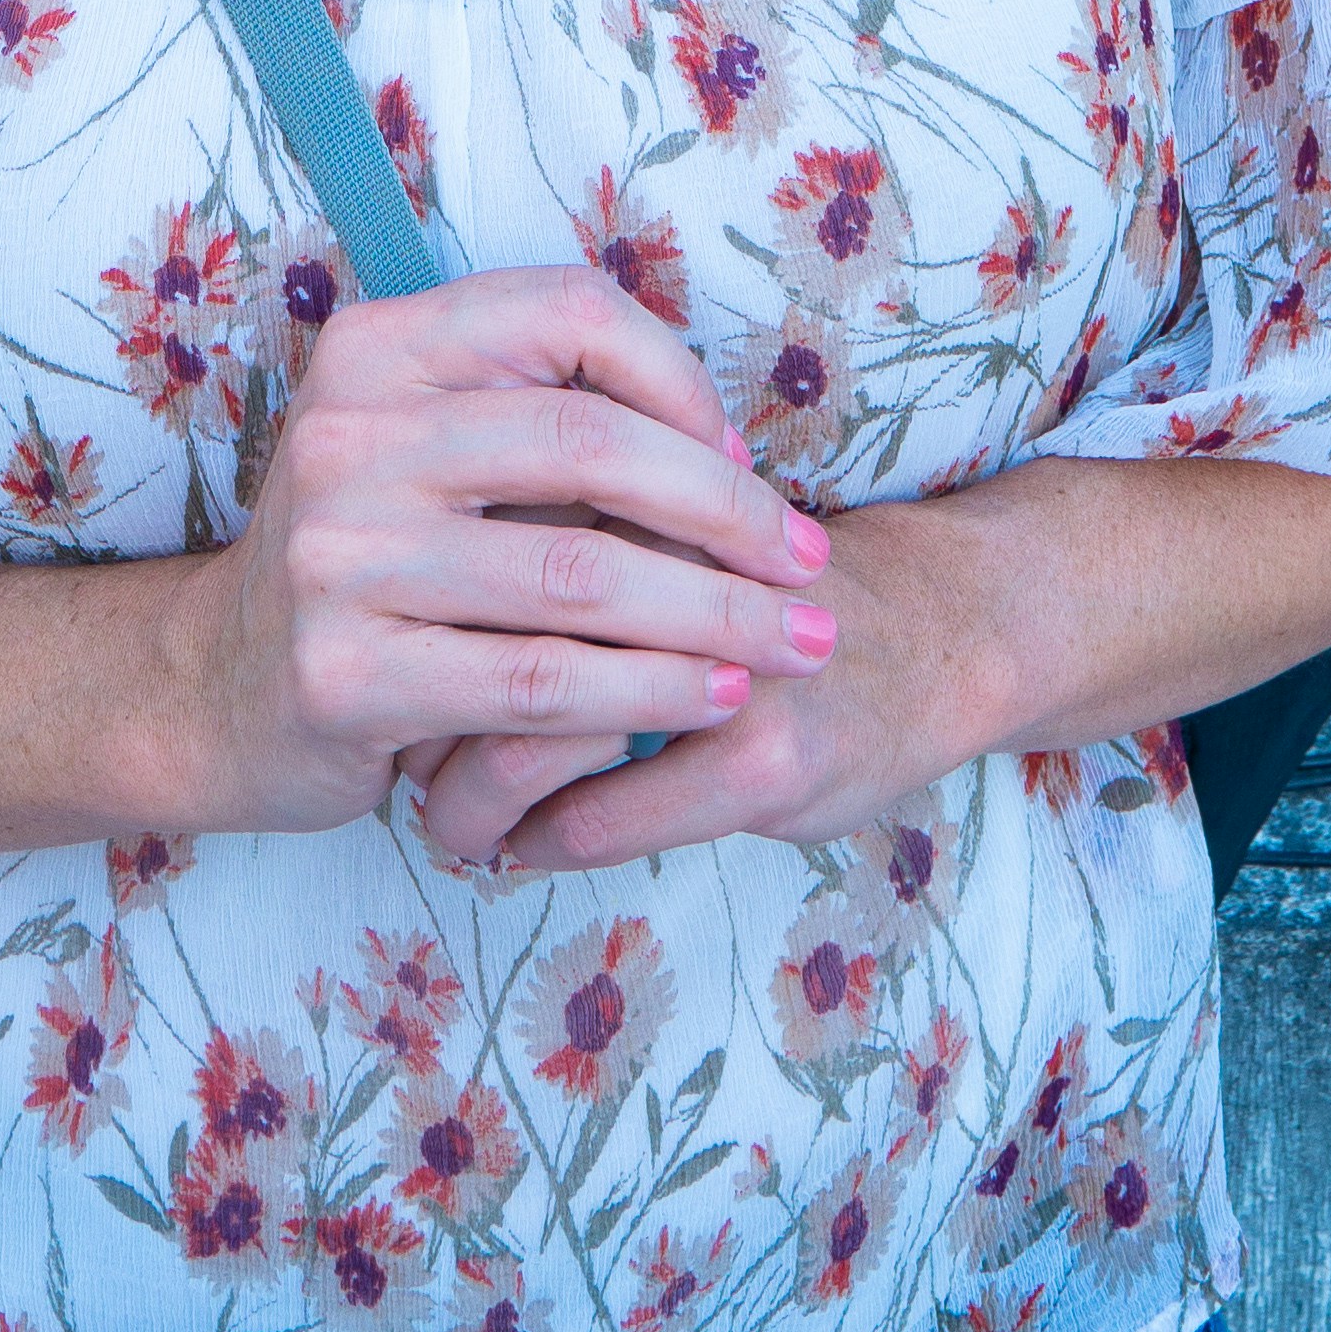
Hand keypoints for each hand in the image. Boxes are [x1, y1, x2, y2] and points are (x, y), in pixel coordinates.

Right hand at [171, 264, 836, 839]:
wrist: (212, 688)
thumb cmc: (370, 558)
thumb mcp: (423, 444)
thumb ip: (539, 419)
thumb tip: (726, 444)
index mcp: (378, 348)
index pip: (567, 313)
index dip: (678, 375)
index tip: (742, 453)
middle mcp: (350, 436)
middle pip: (589, 449)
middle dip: (728, 511)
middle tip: (812, 565)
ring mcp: (339, 557)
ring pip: (581, 580)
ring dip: (717, 617)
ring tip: (799, 645)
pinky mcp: (347, 675)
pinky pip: (541, 684)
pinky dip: (650, 695)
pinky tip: (714, 700)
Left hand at [408, 497, 983, 876]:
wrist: (934, 632)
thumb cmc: (764, 577)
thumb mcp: (660, 518)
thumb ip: (555, 527)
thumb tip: (406, 592)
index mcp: (627, 486)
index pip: (469, 550)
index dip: (412, 622)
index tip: (396, 668)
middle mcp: (669, 560)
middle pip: (480, 643)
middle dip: (423, 724)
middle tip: (404, 760)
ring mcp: (720, 662)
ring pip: (527, 741)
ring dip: (466, 801)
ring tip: (450, 819)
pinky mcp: (763, 756)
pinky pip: (598, 820)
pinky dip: (539, 843)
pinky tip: (523, 844)